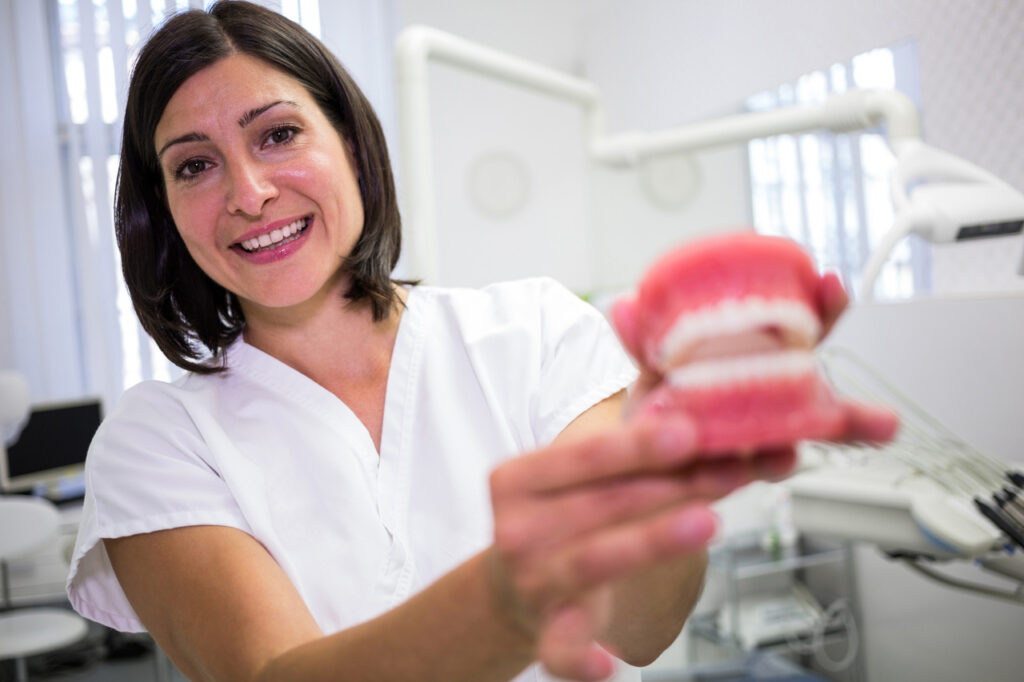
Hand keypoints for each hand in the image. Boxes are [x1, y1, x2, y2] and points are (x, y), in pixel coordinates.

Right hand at [487, 415, 785, 678]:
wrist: (515, 581)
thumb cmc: (560, 516)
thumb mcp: (573, 478)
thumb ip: (628, 454)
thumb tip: (705, 428)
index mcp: (516, 480)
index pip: (583, 456)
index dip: (638, 445)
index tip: (687, 431)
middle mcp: (517, 529)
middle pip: (602, 504)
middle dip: (671, 485)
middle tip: (727, 470)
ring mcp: (532, 582)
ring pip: (596, 561)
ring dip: (653, 540)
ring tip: (706, 521)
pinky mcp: (547, 631)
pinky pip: (561, 651)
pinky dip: (581, 661)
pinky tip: (608, 665)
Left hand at [611, 270, 898, 444]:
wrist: (632, 455)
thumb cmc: (657, 403)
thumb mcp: (649, 365)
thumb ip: (641, 339)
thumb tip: (623, 305)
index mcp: (756, 358)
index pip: (799, 327)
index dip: (821, 305)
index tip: (831, 283)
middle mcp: (767, 397)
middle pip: (819, 389)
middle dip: (855, 399)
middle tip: (883, 405)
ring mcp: (757, 434)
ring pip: (807, 433)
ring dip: (840, 431)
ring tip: (866, 432)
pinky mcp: (737, 467)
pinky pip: (759, 466)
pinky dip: (770, 462)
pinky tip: (779, 456)